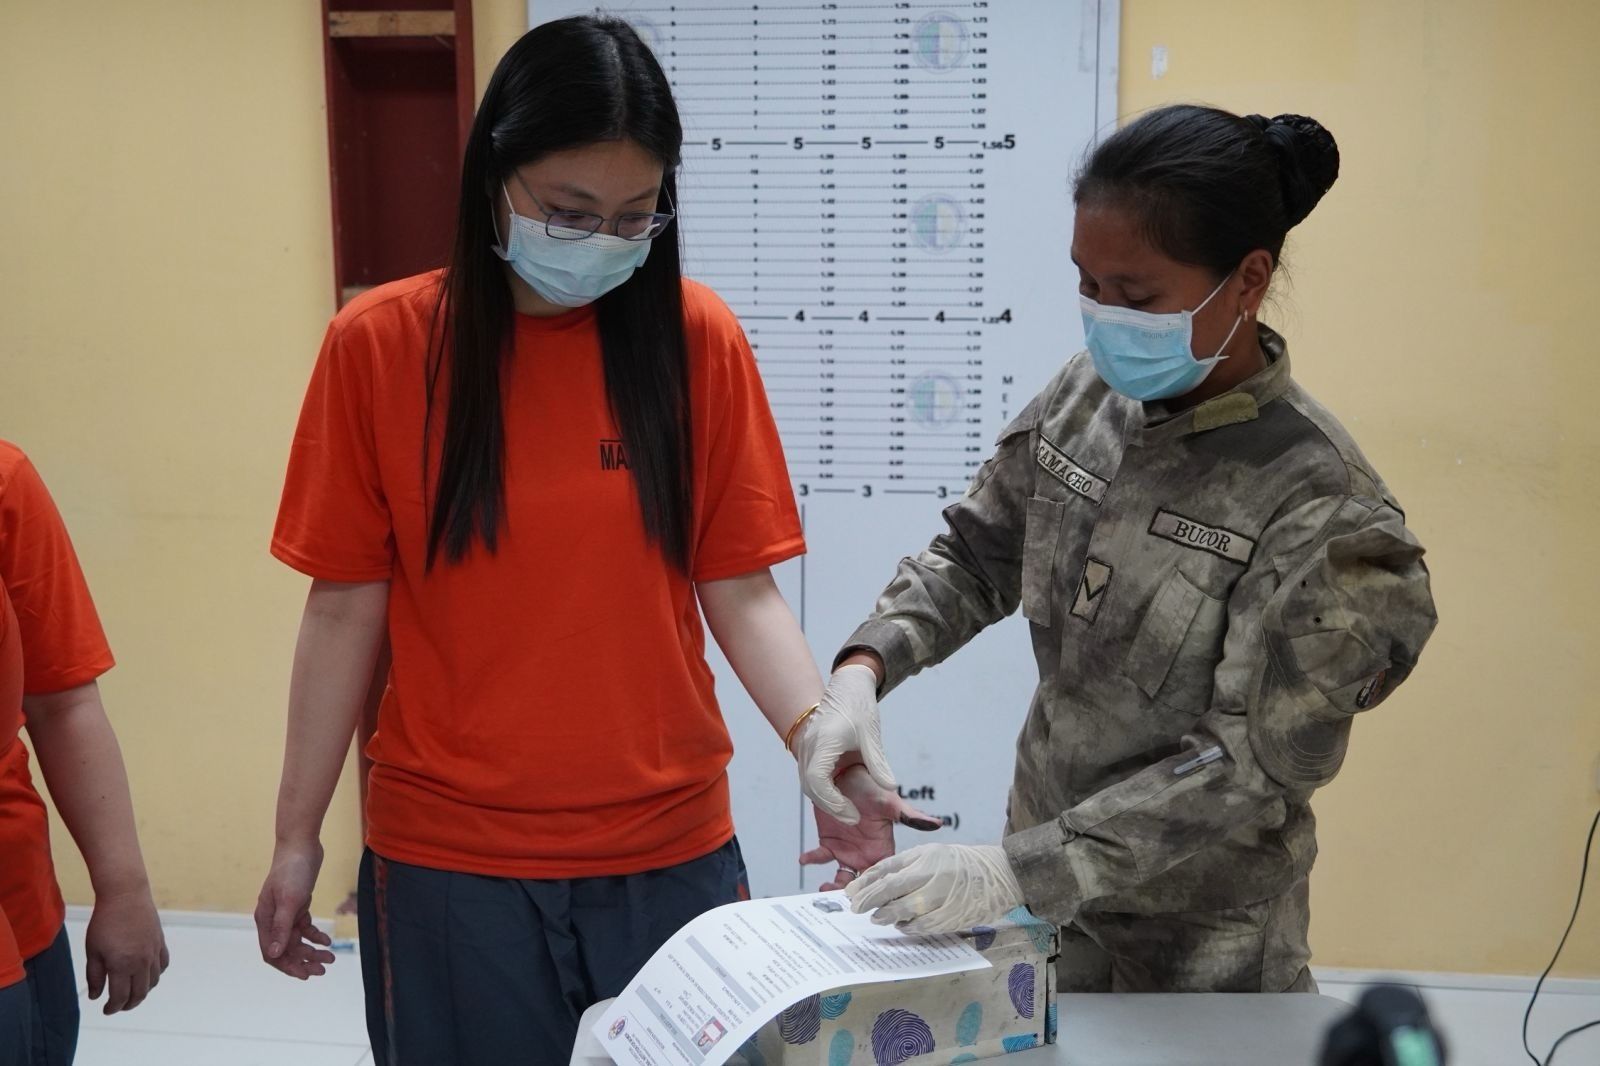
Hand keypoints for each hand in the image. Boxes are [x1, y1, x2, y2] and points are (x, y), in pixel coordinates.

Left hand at [84, 885, 168, 1014]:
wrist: (126, 896)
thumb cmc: (105, 922)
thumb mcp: (93, 951)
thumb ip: (95, 976)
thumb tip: (96, 996)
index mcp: (122, 966)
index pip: (120, 997)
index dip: (113, 1008)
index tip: (106, 1010)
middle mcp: (142, 962)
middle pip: (139, 993)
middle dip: (128, 1004)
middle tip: (119, 1006)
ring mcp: (154, 953)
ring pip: (153, 981)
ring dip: (143, 991)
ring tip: (132, 991)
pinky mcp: (160, 943)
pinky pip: (163, 965)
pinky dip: (156, 974)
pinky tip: (147, 973)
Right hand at [254, 838, 334, 979]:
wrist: (301, 843)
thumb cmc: (293, 870)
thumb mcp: (289, 900)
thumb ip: (281, 928)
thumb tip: (274, 955)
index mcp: (265, 920)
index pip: (272, 953)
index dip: (287, 966)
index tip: (305, 975)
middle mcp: (272, 918)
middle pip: (285, 949)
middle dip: (303, 961)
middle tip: (323, 969)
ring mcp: (285, 912)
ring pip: (296, 940)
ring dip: (312, 950)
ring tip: (330, 958)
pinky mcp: (298, 904)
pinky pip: (304, 927)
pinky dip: (315, 935)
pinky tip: (327, 941)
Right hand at [793, 664, 896, 824]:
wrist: (846, 685)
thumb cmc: (858, 705)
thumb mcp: (871, 735)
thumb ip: (878, 763)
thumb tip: (891, 788)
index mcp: (823, 742)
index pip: (817, 779)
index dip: (832, 801)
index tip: (851, 813)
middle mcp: (809, 747)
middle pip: (810, 786)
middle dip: (829, 805)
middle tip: (852, 818)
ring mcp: (806, 749)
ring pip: (808, 783)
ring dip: (825, 800)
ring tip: (848, 812)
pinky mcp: (809, 752)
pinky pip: (810, 777)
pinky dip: (823, 791)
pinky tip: (840, 798)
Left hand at [801, 764, 941, 889]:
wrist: (845, 773)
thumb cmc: (871, 786)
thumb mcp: (890, 801)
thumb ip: (910, 815)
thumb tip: (936, 823)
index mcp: (883, 848)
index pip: (883, 876)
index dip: (880, 891)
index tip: (873, 902)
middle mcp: (865, 853)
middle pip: (862, 885)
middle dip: (855, 896)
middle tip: (845, 903)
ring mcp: (847, 850)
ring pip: (841, 878)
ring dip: (833, 885)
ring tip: (823, 887)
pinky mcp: (829, 842)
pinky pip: (820, 857)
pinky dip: (812, 859)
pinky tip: (805, 858)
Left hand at [845, 843, 1024, 934]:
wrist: (997, 874)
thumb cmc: (957, 862)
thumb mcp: (929, 852)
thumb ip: (901, 864)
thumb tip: (871, 880)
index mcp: (924, 858)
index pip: (887, 871)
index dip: (866, 884)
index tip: (850, 894)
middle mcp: (932, 876)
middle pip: (893, 890)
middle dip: (870, 901)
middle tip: (858, 909)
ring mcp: (943, 898)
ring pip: (906, 910)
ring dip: (888, 916)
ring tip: (878, 918)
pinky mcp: (952, 917)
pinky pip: (924, 926)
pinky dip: (910, 928)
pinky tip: (903, 926)